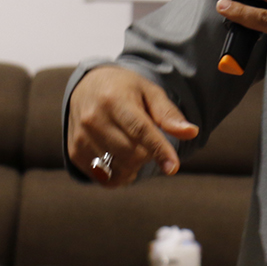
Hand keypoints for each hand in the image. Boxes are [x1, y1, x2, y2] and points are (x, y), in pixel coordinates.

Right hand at [67, 66, 199, 183]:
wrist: (87, 87)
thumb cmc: (125, 90)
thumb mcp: (149, 92)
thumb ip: (168, 114)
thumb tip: (191, 132)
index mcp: (114, 99)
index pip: (140, 130)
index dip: (158, 150)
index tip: (173, 167)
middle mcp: (93, 119)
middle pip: (131, 153)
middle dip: (149, 155)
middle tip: (150, 143)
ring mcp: (81, 137)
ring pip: (118, 169)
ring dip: (135, 166)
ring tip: (135, 148)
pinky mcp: (75, 152)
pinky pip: (103, 178)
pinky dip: (119, 175)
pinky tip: (122, 159)